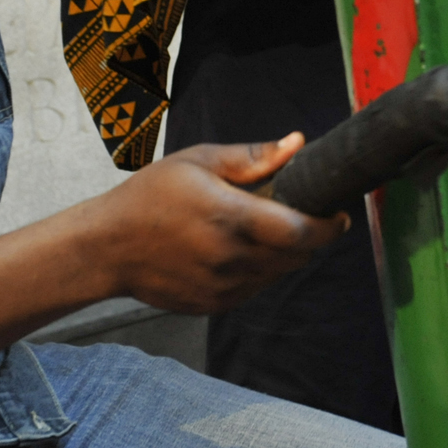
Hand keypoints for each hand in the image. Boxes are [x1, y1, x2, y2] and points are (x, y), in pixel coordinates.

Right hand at [89, 135, 346, 313]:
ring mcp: (224, 287)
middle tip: (307, 215)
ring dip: (287, 254)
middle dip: (312, 237)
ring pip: (279, 273)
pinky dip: (261, 269)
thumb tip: (298, 143)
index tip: (339, 213)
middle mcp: (231, 258)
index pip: (301, 232)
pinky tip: (240, 249)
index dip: (329, 226)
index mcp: (230, 218)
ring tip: (267, 229)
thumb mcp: (199, 161)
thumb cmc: (151, 196)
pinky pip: (256, 288)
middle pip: (297, 256)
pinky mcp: (215, 305)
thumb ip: (252, 157)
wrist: (107, 248)